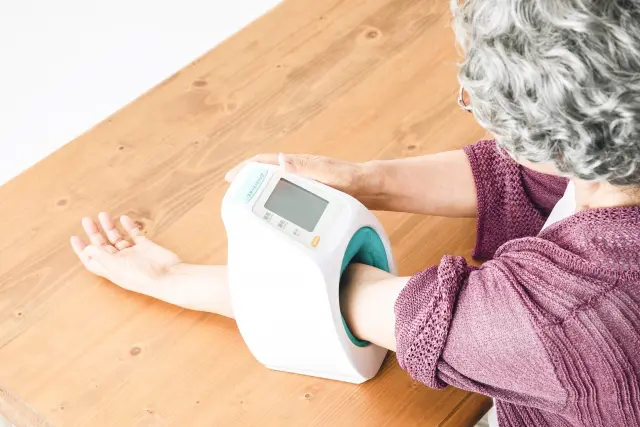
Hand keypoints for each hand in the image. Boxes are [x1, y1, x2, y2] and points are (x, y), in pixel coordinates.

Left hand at [70, 213, 231, 313]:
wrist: (169, 276)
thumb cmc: (143, 276)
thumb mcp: (117, 267)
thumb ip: (101, 256)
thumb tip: (88, 247)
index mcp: (111, 268)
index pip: (92, 259)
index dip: (82, 250)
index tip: (75, 237)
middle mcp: (121, 261)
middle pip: (103, 245)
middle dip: (94, 233)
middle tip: (86, 220)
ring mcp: (134, 253)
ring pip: (117, 238)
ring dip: (109, 227)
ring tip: (103, 214)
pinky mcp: (146, 247)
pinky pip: (135, 234)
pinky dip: (129, 226)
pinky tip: (124, 218)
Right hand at [225, 153, 381, 203]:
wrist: (372, 186)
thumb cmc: (354, 179)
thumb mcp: (331, 174)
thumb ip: (309, 167)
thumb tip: (281, 160)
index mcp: (300, 165)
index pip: (266, 163)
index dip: (246, 169)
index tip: (231, 178)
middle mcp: (299, 172)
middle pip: (267, 175)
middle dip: (248, 182)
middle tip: (233, 198)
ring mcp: (304, 183)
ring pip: (276, 187)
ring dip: (260, 194)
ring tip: (246, 210)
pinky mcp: (311, 194)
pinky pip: (287, 198)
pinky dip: (275, 204)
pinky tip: (273, 216)